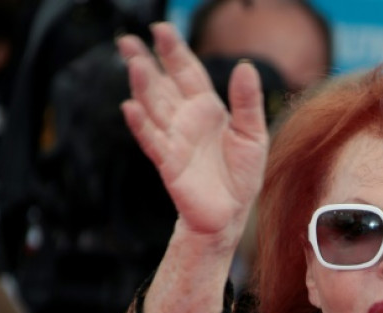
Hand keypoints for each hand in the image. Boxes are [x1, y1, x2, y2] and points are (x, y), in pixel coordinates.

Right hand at [118, 23, 267, 249]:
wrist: (231, 213)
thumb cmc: (241, 174)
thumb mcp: (253, 134)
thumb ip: (248, 102)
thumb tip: (245, 66)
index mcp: (207, 108)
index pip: (187, 72)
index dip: (175, 51)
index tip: (161, 29)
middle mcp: (186, 119)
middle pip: (162, 84)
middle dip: (147, 61)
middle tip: (129, 39)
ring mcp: (174, 139)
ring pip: (153, 107)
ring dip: (142, 87)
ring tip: (134, 64)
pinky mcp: (169, 163)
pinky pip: (152, 141)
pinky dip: (141, 125)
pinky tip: (130, 108)